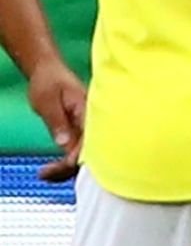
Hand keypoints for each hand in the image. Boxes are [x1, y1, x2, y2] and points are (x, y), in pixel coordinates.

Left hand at [26, 59, 82, 182]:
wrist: (49, 71)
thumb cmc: (49, 82)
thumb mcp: (48, 101)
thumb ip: (57, 122)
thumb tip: (65, 144)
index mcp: (88, 111)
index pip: (89, 140)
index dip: (77, 157)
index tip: (62, 166)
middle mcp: (91, 121)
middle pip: (89, 151)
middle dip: (69, 168)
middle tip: (45, 174)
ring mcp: (85, 127)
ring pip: (83, 154)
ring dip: (65, 168)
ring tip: (44, 174)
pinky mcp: (78, 130)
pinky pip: (76, 150)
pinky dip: (64, 162)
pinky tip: (51, 168)